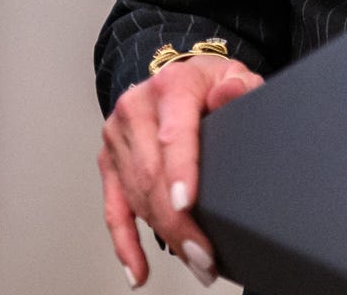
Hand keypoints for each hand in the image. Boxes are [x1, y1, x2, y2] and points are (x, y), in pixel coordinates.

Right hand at [100, 53, 264, 286]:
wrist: (175, 77)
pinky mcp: (108, 163)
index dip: (179, 172)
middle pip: (152, 175)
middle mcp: (135, 111)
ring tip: (196, 263)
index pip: (174, 134)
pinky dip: (125, 244)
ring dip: (164, 236)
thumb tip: (231, 93)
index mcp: (170, 87)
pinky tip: (138, 271)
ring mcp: (117, 139)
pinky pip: (114, 210)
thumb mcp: (233, 75)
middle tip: (205, 256)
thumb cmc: (209, 82)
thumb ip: (239, 86)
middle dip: (178, 222)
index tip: (186, 204)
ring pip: (136, 197)